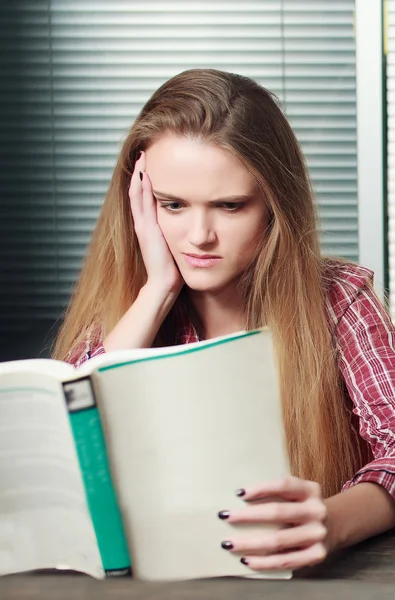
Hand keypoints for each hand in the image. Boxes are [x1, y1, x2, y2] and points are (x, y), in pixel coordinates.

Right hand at [129, 151, 183, 294]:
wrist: (165, 282)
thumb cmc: (172, 266)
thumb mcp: (173, 243)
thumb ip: (175, 231)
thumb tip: (186, 222)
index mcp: (149, 226)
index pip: (144, 197)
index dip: (145, 180)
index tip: (151, 164)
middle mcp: (142, 223)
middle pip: (138, 191)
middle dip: (141, 172)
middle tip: (144, 153)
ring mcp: (142, 225)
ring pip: (137, 193)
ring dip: (140, 174)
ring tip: (143, 157)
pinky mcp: (145, 228)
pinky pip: (141, 203)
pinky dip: (141, 187)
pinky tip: (144, 174)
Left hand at [218, 476, 327, 570]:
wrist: (335, 525)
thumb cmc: (303, 507)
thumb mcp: (298, 493)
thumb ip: (277, 493)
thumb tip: (240, 499)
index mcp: (310, 489)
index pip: (284, 485)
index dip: (261, 488)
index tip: (239, 493)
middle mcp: (316, 510)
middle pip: (277, 512)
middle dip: (247, 515)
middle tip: (225, 516)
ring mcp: (318, 534)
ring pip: (278, 540)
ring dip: (250, 542)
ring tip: (230, 543)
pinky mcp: (316, 555)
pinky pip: (285, 560)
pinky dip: (264, 562)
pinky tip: (247, 560)